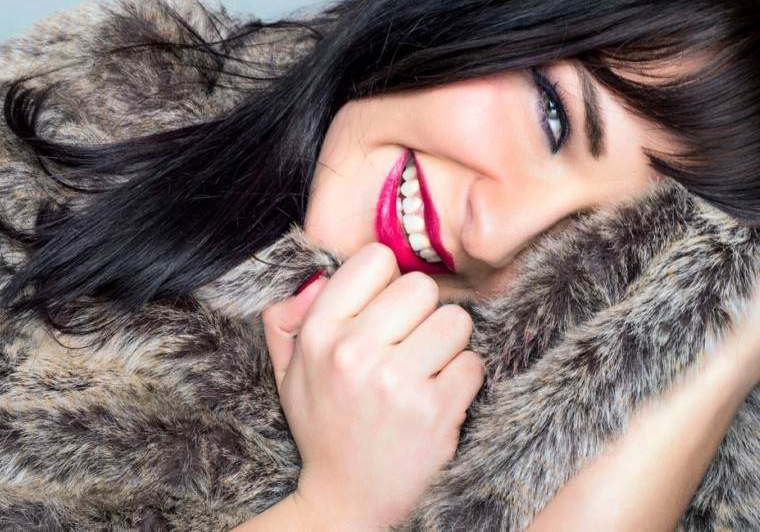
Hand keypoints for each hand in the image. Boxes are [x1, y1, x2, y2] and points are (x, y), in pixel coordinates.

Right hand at [261, 243, 484, 529]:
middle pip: (420, 287)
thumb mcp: (288, 372)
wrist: (345, 499)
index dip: (387, 281)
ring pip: (455, 320)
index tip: (384, 308)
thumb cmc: (323, 426)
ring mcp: (397, 382)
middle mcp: (354, 352)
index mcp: (318, 333)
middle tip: (408, 343)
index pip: (375, 260)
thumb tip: (318, 276)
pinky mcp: (435, 410)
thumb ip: (287, 318)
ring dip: (446, 344)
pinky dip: (462, 378)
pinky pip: (473, 363)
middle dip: (421, 313)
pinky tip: (437, 396)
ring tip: (424, 369)